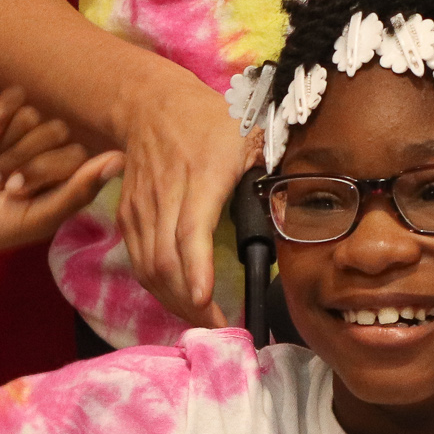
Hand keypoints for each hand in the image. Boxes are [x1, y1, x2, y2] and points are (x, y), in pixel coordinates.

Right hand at [0, 88, 122, 260]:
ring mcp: (26, 128)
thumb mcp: (39, 217)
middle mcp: (53, 147)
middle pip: (56, 130)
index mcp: (70, 174)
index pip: (76, 154)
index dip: (43, 170)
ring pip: (32, 115)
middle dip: (20, 159)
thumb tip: (121, 159)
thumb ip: (80, 190)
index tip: (15, 193)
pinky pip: (12, 98)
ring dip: (3, 147)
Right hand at [112, 64, 248, 328]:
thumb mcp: (251, 133)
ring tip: (203, 321)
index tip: (207, 301)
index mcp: (202, 175)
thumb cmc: (210, 120)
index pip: (190, 232)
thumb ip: (274, 168)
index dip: (196, 271)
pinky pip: (140, 263)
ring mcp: (142, 208)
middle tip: (219, 329)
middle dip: (190, 304)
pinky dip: (160, 289)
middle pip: (166, 263)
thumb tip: (303, 206)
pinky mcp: (129, 218)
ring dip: (174, 302)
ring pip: (149, 269)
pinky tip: (181, 300)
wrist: (149, 104)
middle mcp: (165, 195)